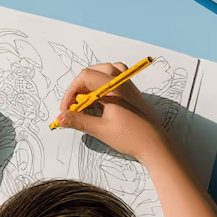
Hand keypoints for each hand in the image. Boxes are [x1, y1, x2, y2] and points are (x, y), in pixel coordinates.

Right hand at [54, 63, 170, 163]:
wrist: (155, 144)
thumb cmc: (131, 137)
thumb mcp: (101, 130)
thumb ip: (79, 121)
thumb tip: (61, 119)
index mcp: (113, 88)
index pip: (85, 77)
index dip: (71, 91)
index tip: (66, 109)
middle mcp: (121, 82)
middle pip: (94, 71)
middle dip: (79, 87)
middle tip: (74, 106)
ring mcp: (128, 85)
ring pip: (105, 71)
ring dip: (91, 83)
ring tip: (85, 101)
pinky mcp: (131, 92)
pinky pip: (114, 77)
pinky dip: (102, 84)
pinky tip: (99, 99)